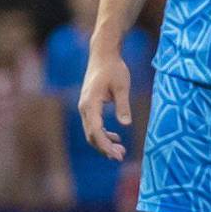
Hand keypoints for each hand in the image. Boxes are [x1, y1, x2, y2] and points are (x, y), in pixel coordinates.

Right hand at [78, 47, 131, 161]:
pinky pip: (94, 125)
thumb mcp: (122, 85)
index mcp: (90, 103)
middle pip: (91, 135)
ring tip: (120, 151)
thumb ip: (123, 105)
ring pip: (91, 131)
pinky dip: (103, 134)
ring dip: (104, 143)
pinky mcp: (90, 106)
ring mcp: (85, 107)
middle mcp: (84, 107)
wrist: (103, 55)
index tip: (116, 155)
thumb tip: (126, 124)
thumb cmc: (114, 68)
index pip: (95, 130)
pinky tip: (116, 137)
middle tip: (120, 157)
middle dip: (104, 148)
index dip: (104, 145)